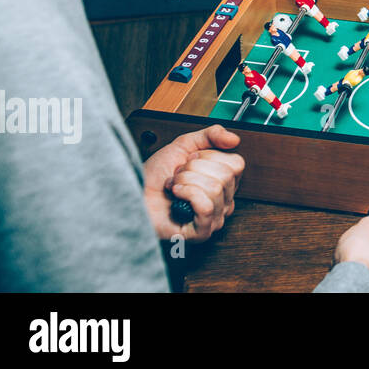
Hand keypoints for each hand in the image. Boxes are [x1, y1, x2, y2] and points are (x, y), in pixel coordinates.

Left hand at [142, 124, 243, 241]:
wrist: (132, 193)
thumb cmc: (154, 176)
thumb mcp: (184, 146)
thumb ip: (211, 135)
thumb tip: (234, 139)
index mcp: (224, 182)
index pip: (236, 165)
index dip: (209, 157)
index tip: (189, 161)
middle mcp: (224, 201)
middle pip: (225, 176)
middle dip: (193, 169)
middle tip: (178, 175)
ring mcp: (215, 218)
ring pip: (215, 189)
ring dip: (186, 182)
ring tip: (174, 187)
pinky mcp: (201, 232)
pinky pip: (206, 207)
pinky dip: (187, 194)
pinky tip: (176, 195)